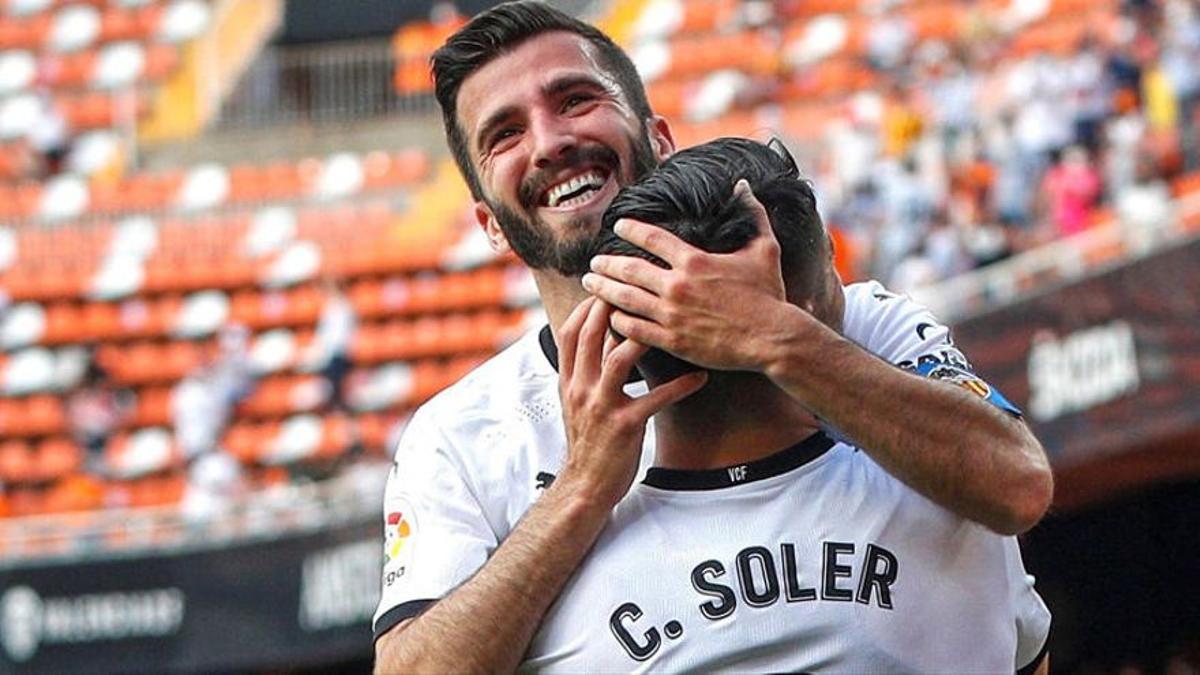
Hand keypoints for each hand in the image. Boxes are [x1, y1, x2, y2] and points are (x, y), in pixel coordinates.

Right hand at [556, 297, 706, 507]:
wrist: (586, 485)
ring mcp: (601, 406)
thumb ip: (587, 371)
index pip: (570, 332)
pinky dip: (681, 385)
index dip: (586, 306)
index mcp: (568, 381)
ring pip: (619, 358)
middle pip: (591, 335)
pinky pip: (656, 398)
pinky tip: (700, 376)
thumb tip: (605, 337)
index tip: (607, 287)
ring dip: (643, 335)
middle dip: (613, 306)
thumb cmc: (589, 441)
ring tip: (668, 321)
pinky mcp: (626, 425)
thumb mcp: (577, 403)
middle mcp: (581, 388)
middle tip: (640, 287)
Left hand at [583, 180, 805, 371]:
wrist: (773, 338)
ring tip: (589, 284)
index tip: (618, 226)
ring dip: (603, 290)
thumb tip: (744, 185)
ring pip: (625, 299)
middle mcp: (677, 286)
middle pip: (629, 269)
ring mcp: (672, 315)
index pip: (652, 238)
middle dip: (606, 264)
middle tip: (593, 262)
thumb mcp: (765, 249)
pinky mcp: (673, 341)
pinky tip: (609, 316)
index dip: (631, 229)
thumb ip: (753, 214)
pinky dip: (618, 322)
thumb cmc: (770, 295)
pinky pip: (635, 330)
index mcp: (694, 261)